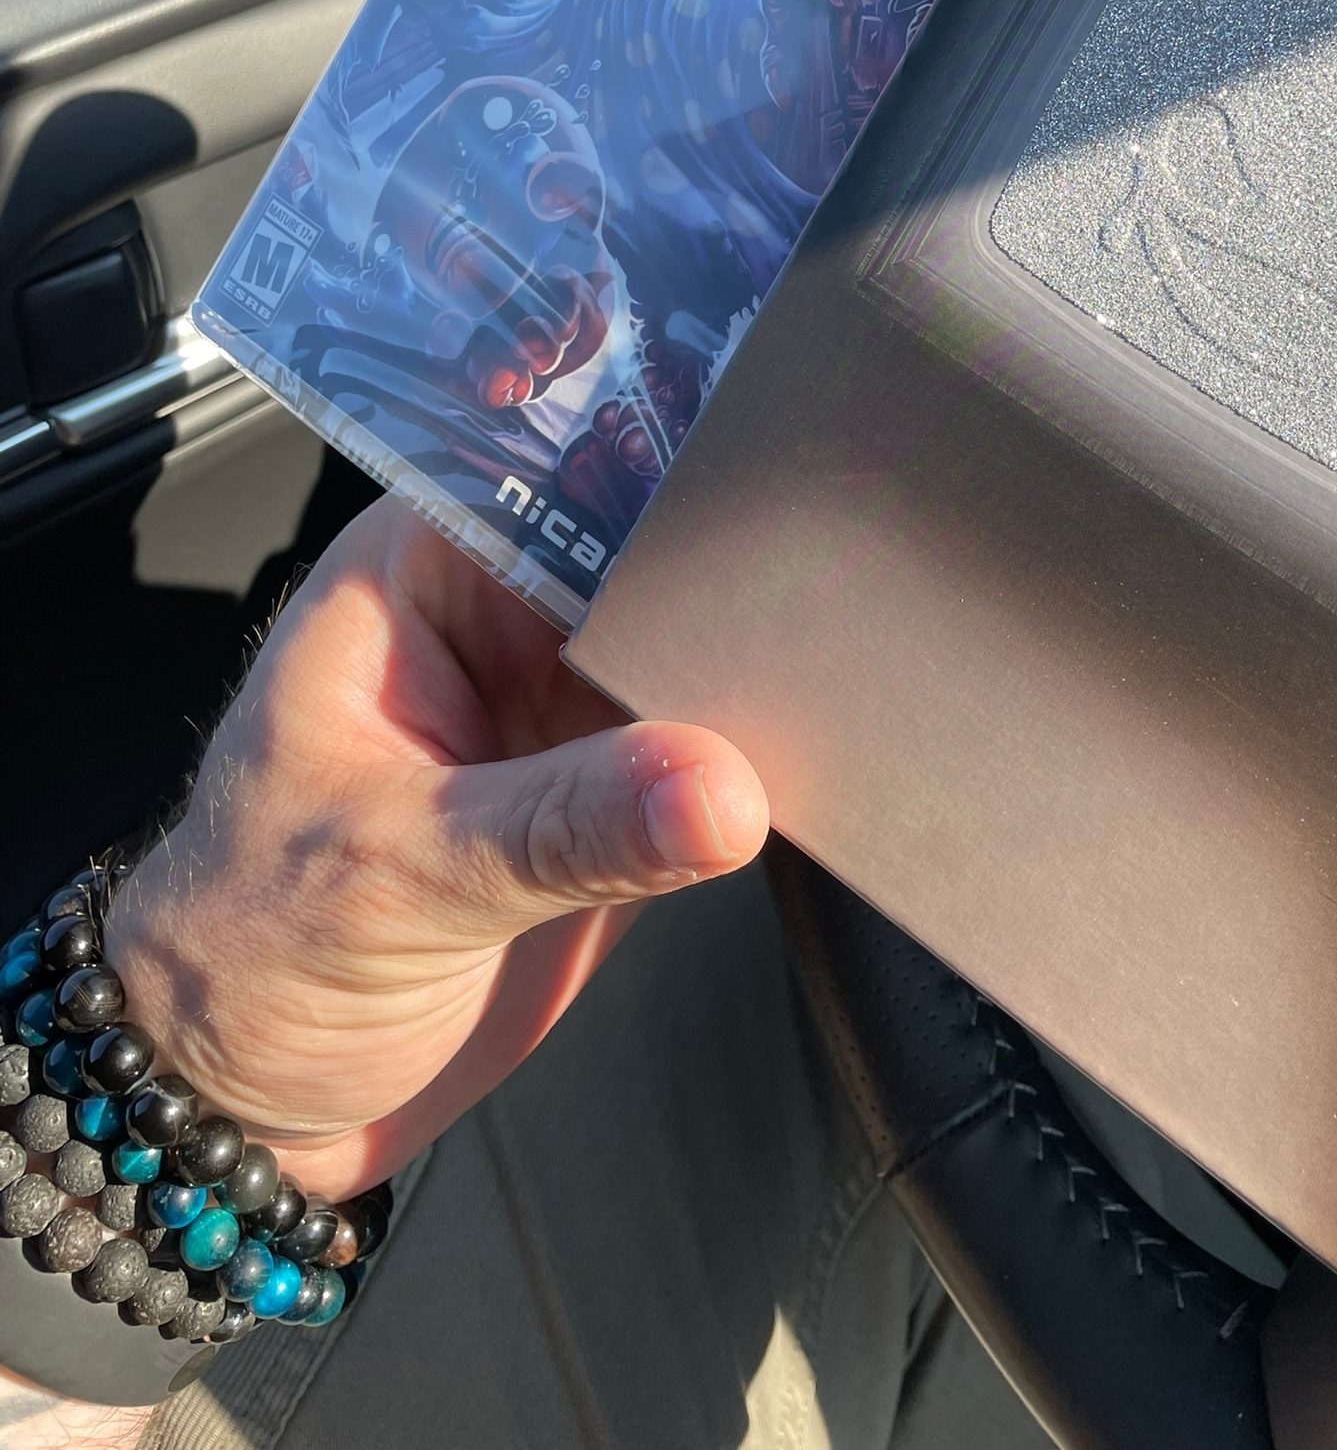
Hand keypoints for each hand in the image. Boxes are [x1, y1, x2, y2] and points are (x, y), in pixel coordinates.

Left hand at [101, 496, 769, 1204]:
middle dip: (731, 588)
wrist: (261, 1094)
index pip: (567, 489)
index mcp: (424, 570)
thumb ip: (565, 825)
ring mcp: (569, 706)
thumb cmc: (253, 947)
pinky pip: (721, 752)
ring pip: (702, 651)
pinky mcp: (623, 792)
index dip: (660, 490)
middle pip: (654, 558)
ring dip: (763, 676)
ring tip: (836, 688)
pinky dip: (770, 761)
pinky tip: (824, 758)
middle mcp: (506, 617)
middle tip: (822, 615)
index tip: (764, 517)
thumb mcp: (398, 871)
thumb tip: (719, 790)